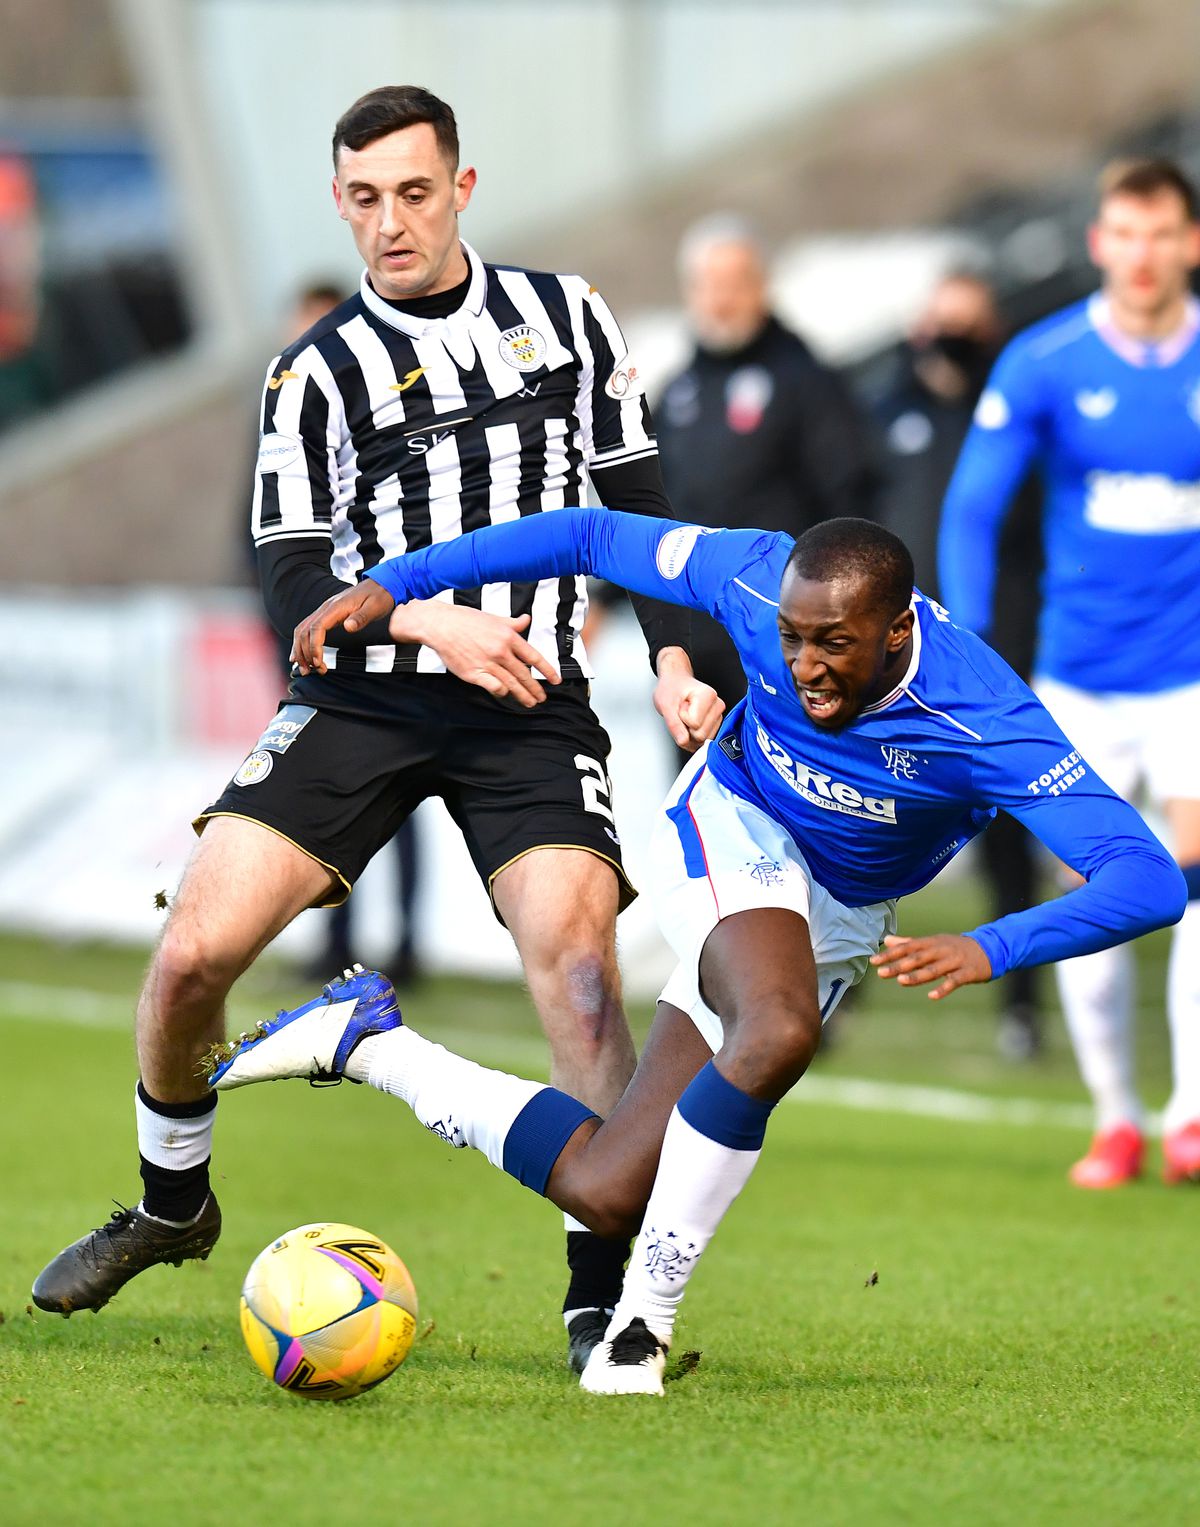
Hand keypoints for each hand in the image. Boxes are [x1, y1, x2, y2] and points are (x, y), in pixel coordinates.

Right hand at [292, 582, 395, 673]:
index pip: (316, 628)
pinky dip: (303, 643)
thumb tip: (349, 626)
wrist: (381, 584)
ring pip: (303, 630)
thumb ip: (361, 618)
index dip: (314, 647)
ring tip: (305, 668)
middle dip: (303, 652)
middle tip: (309, 671)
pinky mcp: (327, 615)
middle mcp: (326, 608)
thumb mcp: (375, 607)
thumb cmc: (378, 596)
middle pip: (304, 631)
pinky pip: (309, 629)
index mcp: (336, 607)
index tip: (318, 662)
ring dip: (300, 650)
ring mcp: (325, 611)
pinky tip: (304, 656)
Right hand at [400, 602, 560, 706]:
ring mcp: (488, 663)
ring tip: (530, 702)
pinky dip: (502, 691)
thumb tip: (526, 620)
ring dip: (523, 695)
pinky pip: (494, 687)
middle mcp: (501, 651)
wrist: (440, 625)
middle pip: (524, 674)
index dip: (547, 670)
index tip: (556, 679)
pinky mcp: (474, 673)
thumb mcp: (494, 618)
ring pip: (512, 684)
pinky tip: (505, 694)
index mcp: (508, 636)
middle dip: (536, 689)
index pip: (534, 657)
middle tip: (542, 697)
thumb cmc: (465, 620)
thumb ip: (512, 623)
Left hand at [652, 649, 724, 751]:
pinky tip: (689, 723)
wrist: (675, 683)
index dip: (681, 718)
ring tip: (686, 716)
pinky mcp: (715, 726)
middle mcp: (717, 706)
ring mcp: (718, 717)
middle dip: (686, 728)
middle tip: (682, 712)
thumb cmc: (672, 689)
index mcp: (708, 695)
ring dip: (689, 733)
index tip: (680, 706)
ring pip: (703, 741)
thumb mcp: (665, 704)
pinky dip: (692, 737)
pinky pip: (703, 742)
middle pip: (701, 736)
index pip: (694, 724)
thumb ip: (674, 724)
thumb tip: (683, 741)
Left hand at [869, 933, 991, 1000]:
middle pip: (918, 958)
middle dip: (899, 965)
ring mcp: (955, 960)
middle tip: (881, 973)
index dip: (890, 954)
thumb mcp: (933, 942)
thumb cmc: (955, 947)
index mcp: (931, 942)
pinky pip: (954, 981)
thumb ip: (910, 942)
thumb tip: (887, 940)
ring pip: (934, 969)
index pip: (907, 947)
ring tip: (901, 981)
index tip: (874, 961)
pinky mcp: (967, 972)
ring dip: (917, 975)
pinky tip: (932, 996)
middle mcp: (941, 949)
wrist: (990, 949)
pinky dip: (943, 988)